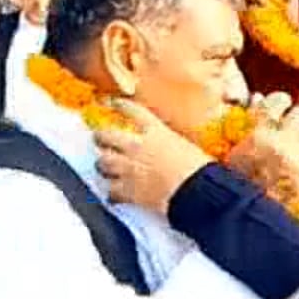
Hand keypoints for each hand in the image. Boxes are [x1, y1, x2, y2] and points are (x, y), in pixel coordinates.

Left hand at [94, 100, 216, 212]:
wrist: (198, 191)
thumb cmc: (200, 170)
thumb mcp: (188, 147)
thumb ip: (173, 145)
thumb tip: (174, 148)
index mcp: (157, 133)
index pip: (134, 112)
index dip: (122, 106)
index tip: (114, 103)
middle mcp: (138, 147)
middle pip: (108, 135)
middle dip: (100, 136)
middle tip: (98, 137)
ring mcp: (130, 168)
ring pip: (103, 162)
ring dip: (102, 164)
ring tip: (102, 166)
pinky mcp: (129, 191)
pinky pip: (112, 190)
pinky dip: (112, 193)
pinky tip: (113, 195)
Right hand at [225, 94, 298, 194]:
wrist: (245, 214)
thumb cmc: (232, 183)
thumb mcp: (228, 152)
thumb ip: (243, 128)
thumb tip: (257, 101)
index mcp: (259, 133)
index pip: (276, 102)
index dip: (279, 101)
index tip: (280, 102)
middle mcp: (282, 140)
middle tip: (294, 122)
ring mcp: (298, 156)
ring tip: (296, 146)